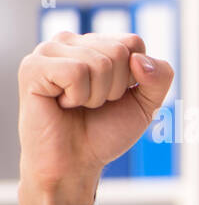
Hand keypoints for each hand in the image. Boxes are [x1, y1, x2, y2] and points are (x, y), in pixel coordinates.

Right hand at [15, 31, 174, 204]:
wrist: (77, 162)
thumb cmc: (106, 131)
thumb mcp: (146, 104)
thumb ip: (159, 77)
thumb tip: (139, 58)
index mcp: (95, 44)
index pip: (133, 42)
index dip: (134, 77)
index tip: (115, 96)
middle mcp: (70, 41)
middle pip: (118, 51)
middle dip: (116, 88)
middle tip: (93, 104)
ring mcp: (48, 51)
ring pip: (99, 62)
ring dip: (97, 96)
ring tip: (77, 105)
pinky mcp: (32, 67)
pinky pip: (76, 72)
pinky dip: (78, 96)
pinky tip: (62, 104)